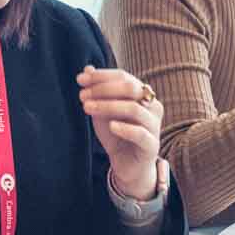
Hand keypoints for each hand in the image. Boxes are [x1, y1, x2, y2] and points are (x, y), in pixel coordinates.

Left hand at [77, 66, 161, 199]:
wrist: (127, 166)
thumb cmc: (117, 136)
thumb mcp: (103, 112)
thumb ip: (97, 92)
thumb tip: (87, 68)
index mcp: (142, 95)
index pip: (124, 77)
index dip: (101, 76)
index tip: (80, 80)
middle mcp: (152, 107)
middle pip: (131, 89)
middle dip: (103, 89)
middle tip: (82, 96)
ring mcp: (154, 126)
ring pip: (134, 109)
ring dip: (108, 106)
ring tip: (87, 108)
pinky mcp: (152, 146)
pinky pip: (140, 134)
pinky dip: (124, 128)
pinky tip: (110, 126)